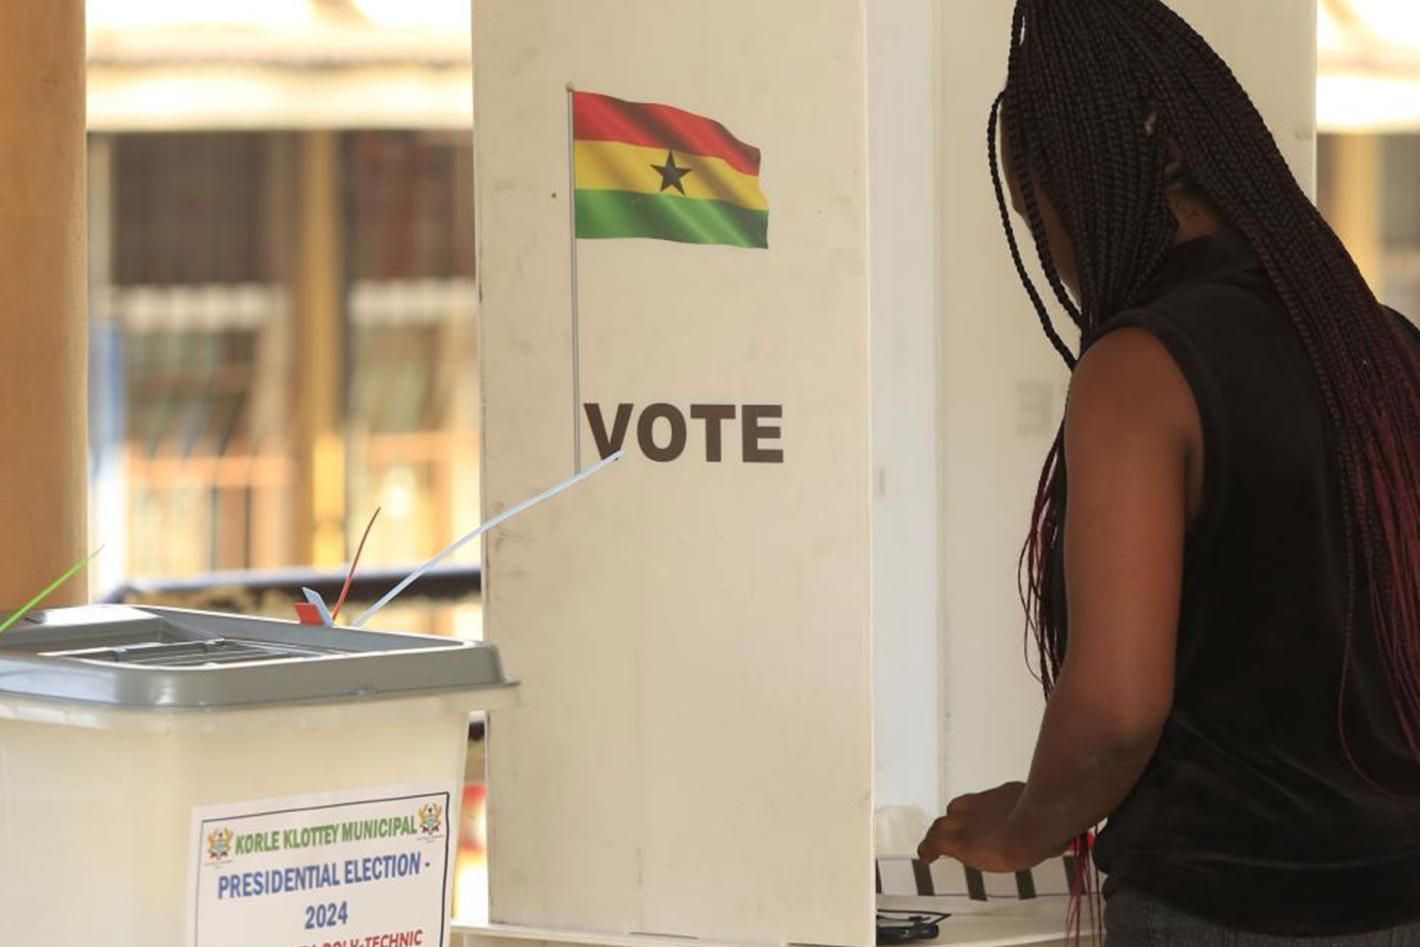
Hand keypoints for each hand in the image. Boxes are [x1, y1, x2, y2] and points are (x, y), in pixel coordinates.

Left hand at [916, 781, 1056, 872]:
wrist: (1032, 827)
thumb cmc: (1050, 823)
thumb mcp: (1054, 820)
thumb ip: (1052, 828)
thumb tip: (1064, 839)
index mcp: (1004, 796)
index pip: (983, 802)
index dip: (977, 812)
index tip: (980, 823)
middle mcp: (980, 805)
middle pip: (958, 809)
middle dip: (955, 822)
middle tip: (956, 835)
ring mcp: (967, 822)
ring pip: (942, 825)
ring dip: (940, 835)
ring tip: (935, 846)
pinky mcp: (958, 841)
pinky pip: (934, 843)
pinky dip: (928, 849)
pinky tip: (925, 857)